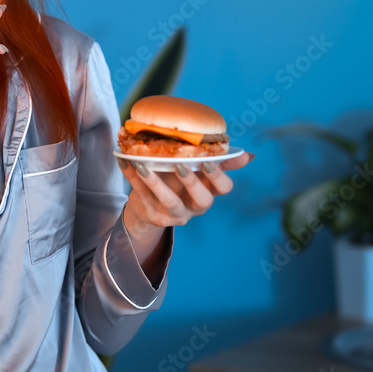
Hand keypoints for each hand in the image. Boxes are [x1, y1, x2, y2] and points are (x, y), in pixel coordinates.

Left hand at [119, 152, 255, 253]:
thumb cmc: (177, 180)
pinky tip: (125, 162)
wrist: (149, 205)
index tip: (208, 160)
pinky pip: (143, 197)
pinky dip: (132, 179)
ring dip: (156, 182)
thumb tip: (247, 155)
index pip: (224, 188)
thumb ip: (218, 161)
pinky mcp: (155, 217)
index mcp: (210, 191)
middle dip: (193, 182)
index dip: (218, 176)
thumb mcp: (197, 171)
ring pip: (170, 202)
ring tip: (143, 164)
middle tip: (181, 164)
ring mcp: (176, 215)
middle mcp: (196, 207)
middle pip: (203, 200)